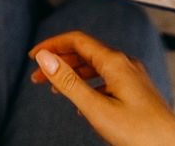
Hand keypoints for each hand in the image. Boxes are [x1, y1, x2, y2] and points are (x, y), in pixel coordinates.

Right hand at [30, 31, 174, 145]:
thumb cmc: (140, 134)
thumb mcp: (96, 108)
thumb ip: (69, 82)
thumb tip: (45, 58)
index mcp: (116, 62)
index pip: (77, 40)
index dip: (52, 45)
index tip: (33, 56)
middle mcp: (126, 64)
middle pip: (85, 53)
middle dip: (59, 62)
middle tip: (37, 78)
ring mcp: (134, 78)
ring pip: (96, 68)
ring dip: (73, 76)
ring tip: (56, 91)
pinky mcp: (138, 92)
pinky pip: (108, 81)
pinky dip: (89, 87)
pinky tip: (83, 106)